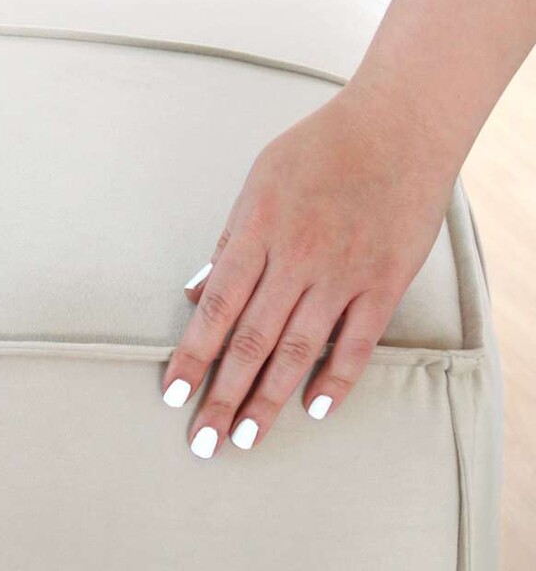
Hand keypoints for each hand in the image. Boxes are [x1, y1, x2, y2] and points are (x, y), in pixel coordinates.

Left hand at [162, 87, 456, 457]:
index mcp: (257, 232)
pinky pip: (357, 342)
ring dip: (268, 399)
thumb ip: (229, 244)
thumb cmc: (317, 151)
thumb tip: (196, 293)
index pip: (215, 308)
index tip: (173, 393)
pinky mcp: (384, 283)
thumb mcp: (256, 185)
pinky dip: (336, 379)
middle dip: (223, 395)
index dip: (192, 356)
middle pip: (251, 341)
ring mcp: (343, 275)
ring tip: (246, 438)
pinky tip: (314, 409)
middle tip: (203, 440)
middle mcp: (297, 260)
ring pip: (298, 351)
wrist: (396, 129)